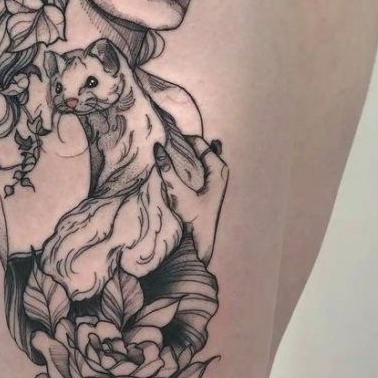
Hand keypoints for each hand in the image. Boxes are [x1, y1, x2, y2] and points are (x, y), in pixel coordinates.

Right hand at [154, 137, 228, 264]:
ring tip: (165, 153)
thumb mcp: (178, 192)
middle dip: (181, 145)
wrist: (200, 241)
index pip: (198, 142)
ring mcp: (216, 178)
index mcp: (218, 169)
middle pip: (199, 148)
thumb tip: (157, 148)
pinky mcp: (210, 186)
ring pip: (198, 158)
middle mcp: (220, 170)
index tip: (164, 135)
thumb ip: (167, 169)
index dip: (181, 138)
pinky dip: (186, 164)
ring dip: (183, 155)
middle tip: (162, 142)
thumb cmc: (193, 218)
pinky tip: (172, 167)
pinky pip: (198, 167)